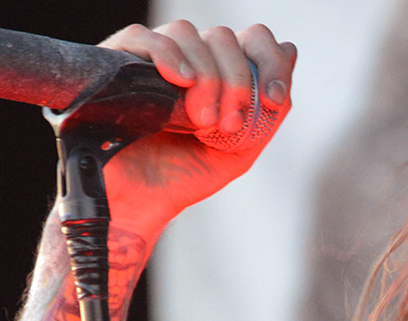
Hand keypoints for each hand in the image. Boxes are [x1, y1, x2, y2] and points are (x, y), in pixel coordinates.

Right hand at [97, 20, 295, 237]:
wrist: (141, 201)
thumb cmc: (185, 176)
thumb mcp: (240, 148)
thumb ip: (268, 107)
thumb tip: (290, 52)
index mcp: (219, 74)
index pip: (253, 40)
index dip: (270, 61)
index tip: (273, 99)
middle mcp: (189, 60)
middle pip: (224, 37)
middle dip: (236, 81)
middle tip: (227, 125)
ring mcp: (153, 59)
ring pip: (187, 33)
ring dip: (205, 76)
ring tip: (200, 121)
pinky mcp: (118, 62)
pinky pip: (142, 35)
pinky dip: (167, 54)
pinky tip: (178, 82)